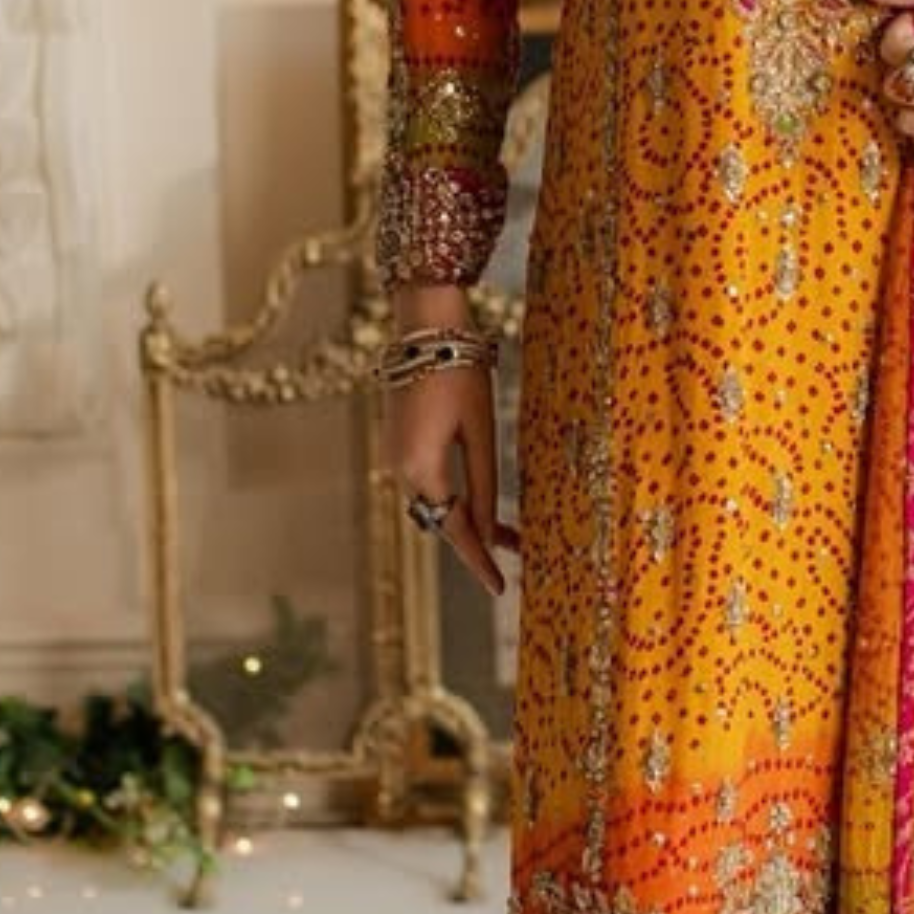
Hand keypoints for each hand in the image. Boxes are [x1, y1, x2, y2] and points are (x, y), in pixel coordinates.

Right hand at [392, 360, 516, 598]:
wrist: (424, 324)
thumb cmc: (459, 370)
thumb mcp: (480, 429)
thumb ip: (483, 481)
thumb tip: (488, 528)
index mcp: (420, 468)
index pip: (454, 528)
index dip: (479, 560)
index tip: (500, 588)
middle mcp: (400, 469)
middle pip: (441, 519)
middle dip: (477, 540)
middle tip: (519, 552)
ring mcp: (395, 456)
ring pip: (435, 503)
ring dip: (466, 517)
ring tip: (507, 534)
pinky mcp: (400, 443)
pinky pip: (428, 483)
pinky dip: (453, 496)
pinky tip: (479, 501)